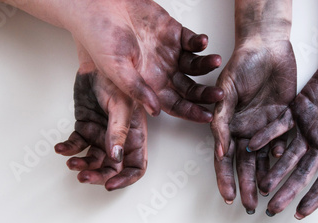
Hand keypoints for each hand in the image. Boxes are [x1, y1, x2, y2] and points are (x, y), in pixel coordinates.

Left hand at [54, 63, 146, 190]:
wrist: (95, 59)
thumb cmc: (115, 77)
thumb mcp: (121, 104)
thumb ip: (119, 132)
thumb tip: (116, 157)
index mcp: (134, 134)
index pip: (136, 165)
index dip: (125, 179)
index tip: (110, 184)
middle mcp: (118, 137)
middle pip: (112, 167)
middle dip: (99, 175)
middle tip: (83, 176)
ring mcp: (100, 133)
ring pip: (93, 159)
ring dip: (81, 164)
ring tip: (70, 162)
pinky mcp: (84, 126)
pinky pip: (76, 144)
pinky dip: (68, 148)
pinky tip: (60, 148)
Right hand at [65, 0, 222, 120]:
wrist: (98, 5)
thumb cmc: (100, 37)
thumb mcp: (116, 69)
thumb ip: (137, 90)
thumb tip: (156, 111)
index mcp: (149, 85)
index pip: (175, 105)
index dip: (191, 112)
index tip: (207, 116)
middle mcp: (162, 71)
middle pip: (190, 88)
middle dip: (205, 93)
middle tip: (219, 94)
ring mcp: (169, 52)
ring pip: (195, 65)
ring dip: (206, 65)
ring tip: (214, 60)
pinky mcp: (173, 33)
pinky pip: (192, 41)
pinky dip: (199, 43)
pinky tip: (203, 42)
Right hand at [211, 39, 296, 212]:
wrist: (267, 47)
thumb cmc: (240, 65)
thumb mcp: (225, 91)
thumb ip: (221, 120)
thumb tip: (218, 150)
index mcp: (229, 126)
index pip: (224, 159)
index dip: (225, 178)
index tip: (228, 196)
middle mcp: (246, 131)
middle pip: (245, 165)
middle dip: (246, 186)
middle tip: (250, 206)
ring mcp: (266, 127)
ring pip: (264, 159)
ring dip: (264, 178)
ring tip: (267, 197)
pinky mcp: (285, 120)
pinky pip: (283, 141)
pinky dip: (281, 153)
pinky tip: (281, 162)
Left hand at [249, 50, 317, 217]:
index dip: (314, 196)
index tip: (299, 213)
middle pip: (302, 172)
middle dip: (288, 190)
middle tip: (273, 207)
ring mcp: (307, 128)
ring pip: (287, 154)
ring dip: (274, 169)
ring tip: (260, 185)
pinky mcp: (295, 111)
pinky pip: (278, 126)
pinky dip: (266, 136)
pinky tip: (253, 146)